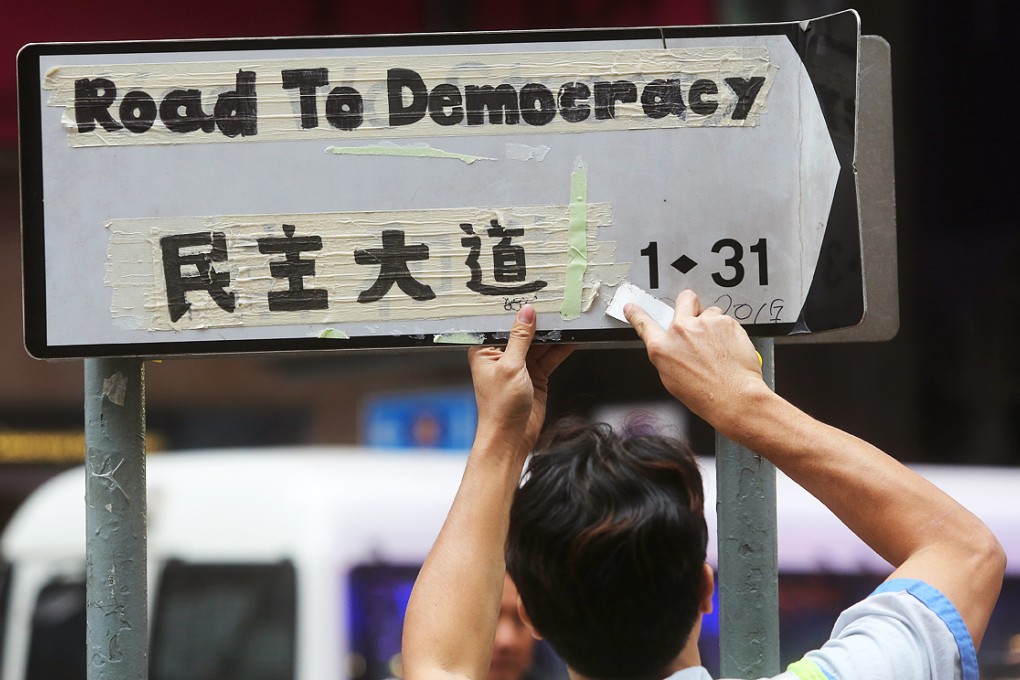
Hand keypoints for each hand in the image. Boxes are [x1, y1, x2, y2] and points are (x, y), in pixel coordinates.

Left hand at [468, 305, 573, 455]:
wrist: (511, 437)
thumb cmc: (499, 407)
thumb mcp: (510, 366)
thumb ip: (520, 338)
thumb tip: (526, 314)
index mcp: (486, 351)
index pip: (502, 324)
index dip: (516, 311)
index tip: (532, 298)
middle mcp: (502, 356)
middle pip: (523, 332)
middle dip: (539, 322)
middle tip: (555, 307)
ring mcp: (520, 366)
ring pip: (539, 344)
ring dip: (552, 335)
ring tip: (567, 320)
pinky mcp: (535, 376)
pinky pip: (550, 358)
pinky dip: (560, 350)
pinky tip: (571, 340)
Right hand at [624, 290, 762, 427]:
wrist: (733, 396)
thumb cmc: (705, 394)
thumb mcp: (671, 379)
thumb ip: (669, 355)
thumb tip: (673, 348)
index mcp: (662, 347)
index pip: (644, 324)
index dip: (636, 314)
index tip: (632, 308)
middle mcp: (681, 330)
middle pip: (684, 299)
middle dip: (689, 305)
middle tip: (696, 319)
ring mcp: (704, 323)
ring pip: (710, 312)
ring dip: (712, 324)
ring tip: (718, 346)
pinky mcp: (726, 322)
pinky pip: (727, 321)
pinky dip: (728, 332)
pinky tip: (728, 349)